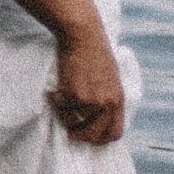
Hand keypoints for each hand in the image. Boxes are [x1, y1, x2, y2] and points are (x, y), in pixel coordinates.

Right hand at [48, 13, 124, 145]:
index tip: (89, 136)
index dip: (100, 139)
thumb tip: (98, 117)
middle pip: (92, 135)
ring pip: (72, 122)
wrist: (83, 35)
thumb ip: (108, 99)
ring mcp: (89, 101)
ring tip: (63, 98)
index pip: (114, 133)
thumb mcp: (111, 78)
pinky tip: (57, 88)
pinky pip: (60, 108)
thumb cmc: (95, 52)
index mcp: (118, 100)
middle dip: (79, 135)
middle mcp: (106, 104)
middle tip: (70, 128)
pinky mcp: (73, 94)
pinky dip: (56, 100)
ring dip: (64, 114)